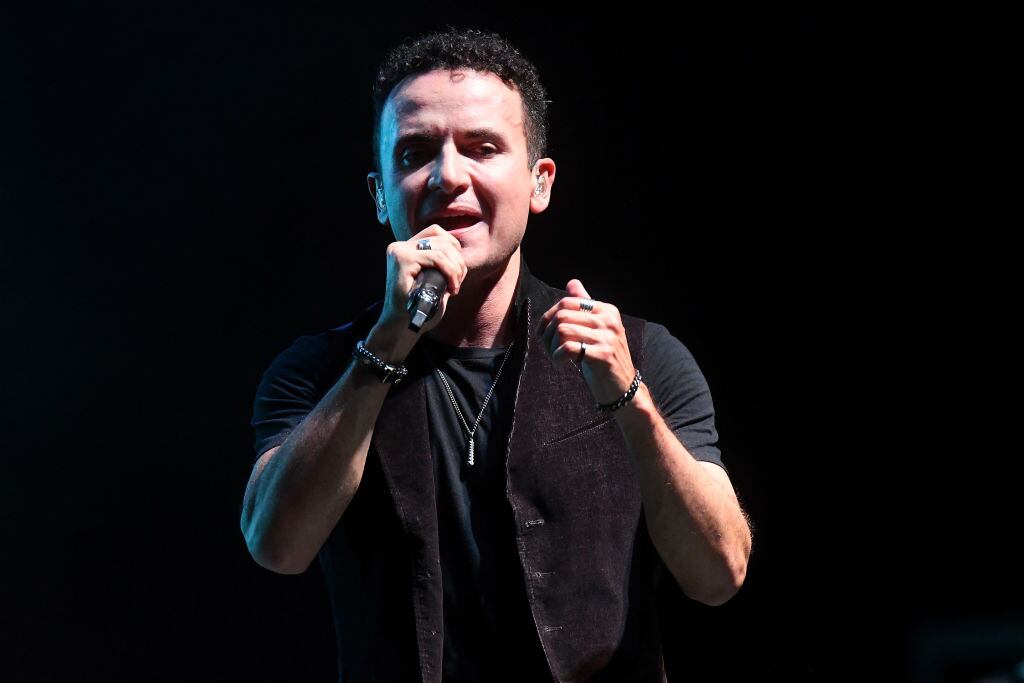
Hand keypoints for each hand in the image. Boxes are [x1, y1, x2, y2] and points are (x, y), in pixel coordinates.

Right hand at [375, 225, 467, 340]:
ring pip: (442, 248)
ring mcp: (399, 251)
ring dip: (456, 268)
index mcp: (406, 248)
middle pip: (442, 238)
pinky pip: (436, 258)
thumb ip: (442, 266)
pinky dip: (450, 272)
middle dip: (458, 260)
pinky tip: (452, 288)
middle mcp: (400, 246)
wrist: (401, 326)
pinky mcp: (402, 259)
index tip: (457, 271)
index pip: (436, 232)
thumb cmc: (418, 307)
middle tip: (457, 282)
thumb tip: (460, 254)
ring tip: (454, 286)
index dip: (453, 247)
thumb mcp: (432, 281)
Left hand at [540, 279, 636, 404]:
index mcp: (606, 309)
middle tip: (550, 348)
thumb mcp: (595, 329)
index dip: (548, 317)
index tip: (545, 334)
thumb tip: (572, 282)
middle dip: (547, 333)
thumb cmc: (603, 359)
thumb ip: (585, 306)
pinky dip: (557, 356)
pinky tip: (560, 364)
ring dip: (551, 346)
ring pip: (562, 330)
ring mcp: (607, 337)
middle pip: (561, 314)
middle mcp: (609, 319)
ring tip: (556, 357)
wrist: (622, 388)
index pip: (567, 301)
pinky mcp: (603, 355)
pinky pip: (568, 348)